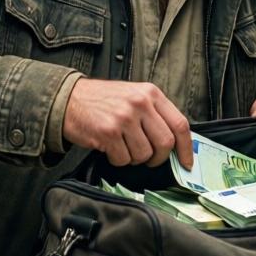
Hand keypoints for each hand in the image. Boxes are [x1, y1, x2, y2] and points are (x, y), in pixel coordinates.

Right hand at [62, 78, 191, 168]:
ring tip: (123, 147)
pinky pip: (123, 159)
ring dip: (135, 159)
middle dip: (158, 158)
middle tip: (148, 158)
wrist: (68, 99)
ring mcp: (124, 117)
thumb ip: (155, 114)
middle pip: (165, 143)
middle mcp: (140, 103)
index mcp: (151, 93)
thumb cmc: (103, 101)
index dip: (186, 148)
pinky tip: (110, 148)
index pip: (180, 124)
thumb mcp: (134, 96)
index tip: (187, 163)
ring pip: (144, 154)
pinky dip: (118, 160)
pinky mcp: (108, 132)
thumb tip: (176, 143)